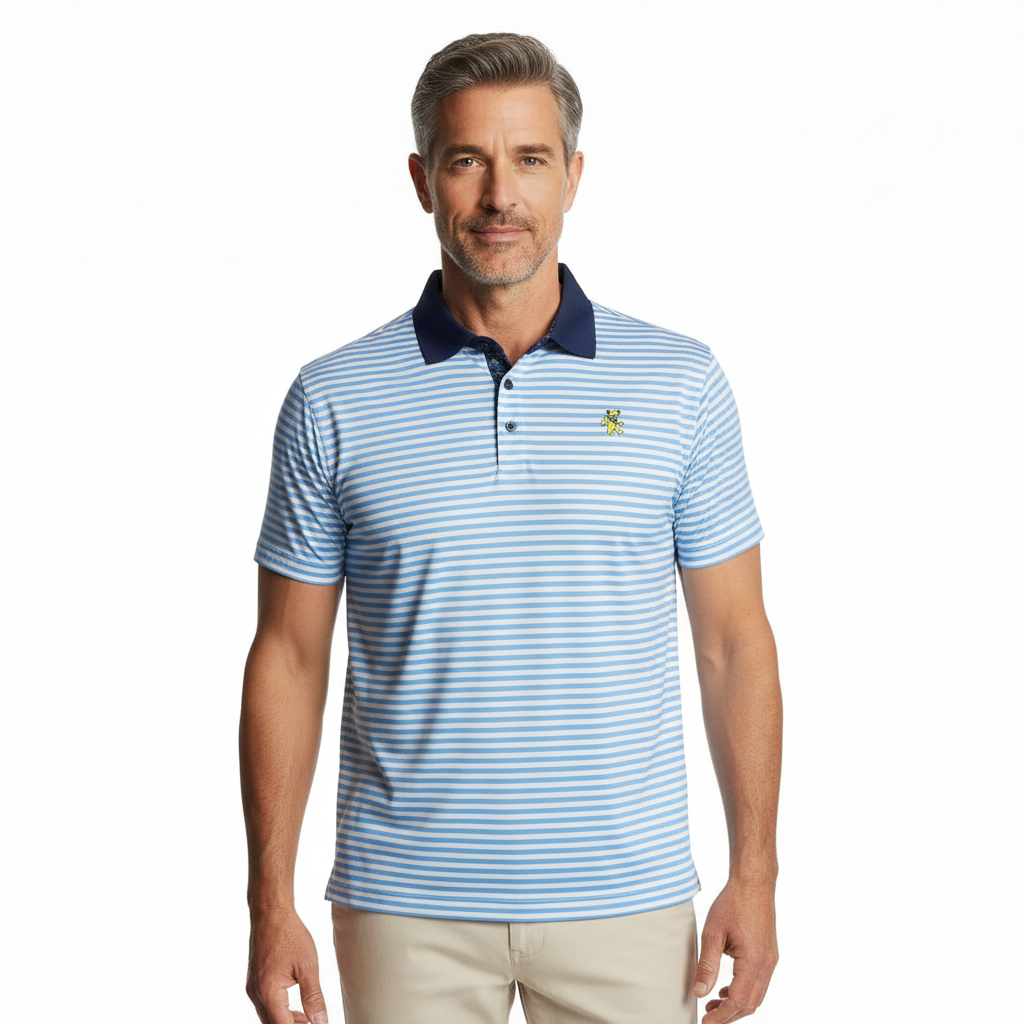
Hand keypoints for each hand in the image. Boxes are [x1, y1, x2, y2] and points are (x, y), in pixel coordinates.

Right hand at [246, 907, 328, 1023]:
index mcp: (269, 992)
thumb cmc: (289, 935)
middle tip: (312, 1023)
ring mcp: (252, 987)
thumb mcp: (308, 967)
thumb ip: (313, 998)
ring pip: (267, 1016)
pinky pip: (264, 1004)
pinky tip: (294, 1007)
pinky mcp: (254, 980)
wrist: (271, 912)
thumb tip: (320, 1022)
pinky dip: (279, 1010)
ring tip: (307, 1019)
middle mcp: (256, 993)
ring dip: (285, 1021)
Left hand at [693, 879, 777, 1022]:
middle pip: (750, 1004)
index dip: (721, 1017)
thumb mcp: (713, 933)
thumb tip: (699, 992)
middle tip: (707, 1017)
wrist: (754, 883)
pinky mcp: (768, 954)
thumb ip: (707, 965)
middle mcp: (766, 965)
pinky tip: (726, 988)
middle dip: (729, 1015)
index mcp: (754, 962)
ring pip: (756, 995)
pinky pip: (758, 982)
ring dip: (736, 1004)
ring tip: (713, 1004)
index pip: (738, 1002)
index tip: (705, 1022)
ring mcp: (770, 960)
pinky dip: (743, 991)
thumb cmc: (733, 903)